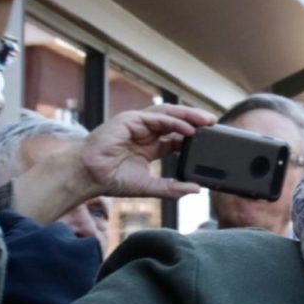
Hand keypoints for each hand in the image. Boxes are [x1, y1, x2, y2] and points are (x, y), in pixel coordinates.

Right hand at [14, 107, 214, 222]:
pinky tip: (187, 128)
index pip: (177, 136)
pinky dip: (173, 122)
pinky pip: (156, 118)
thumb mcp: (148, 186)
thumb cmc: (112, 179)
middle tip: (215, 123)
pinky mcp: (129, 120)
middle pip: (176, 121)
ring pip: (168, 114)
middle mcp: (146, 131)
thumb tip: (195, 189)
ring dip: (188, 116)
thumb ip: (171, 188)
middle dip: (196, 121)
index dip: (194, 136)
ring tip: (207, 121)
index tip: (212, 139)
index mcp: (150, 145)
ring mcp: (137, 124)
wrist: (88, 175)